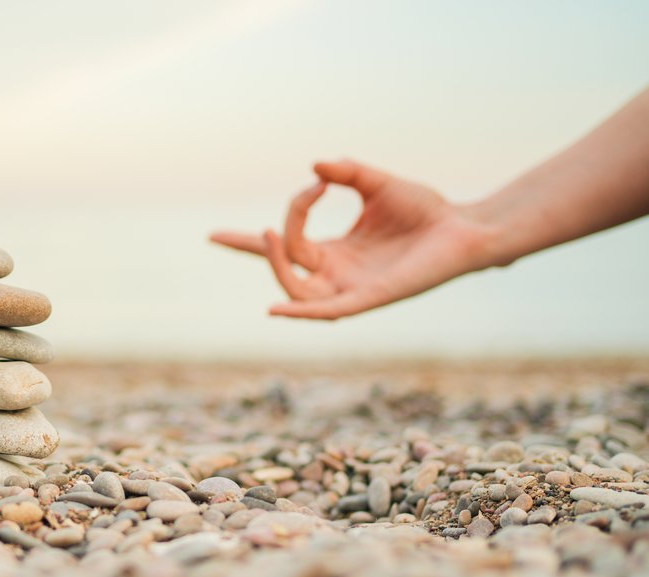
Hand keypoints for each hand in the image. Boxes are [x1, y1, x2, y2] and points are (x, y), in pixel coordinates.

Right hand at [210, 160, 495, 319]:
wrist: (465, 227)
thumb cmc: (426, 211)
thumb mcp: (377, 184)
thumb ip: (346, 173)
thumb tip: (316, 164)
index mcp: (334, 252)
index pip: (280, 249)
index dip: (242, 246)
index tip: (211, 236)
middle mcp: (336, 274)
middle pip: (285, 263)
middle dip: (271, 240)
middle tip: (294, 204)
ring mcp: (350, 288)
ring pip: (297, 289)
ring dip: (279, 263)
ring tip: (272, 229)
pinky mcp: (370, 298)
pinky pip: (327, 311)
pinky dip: (299, 312)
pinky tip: (274, 307)